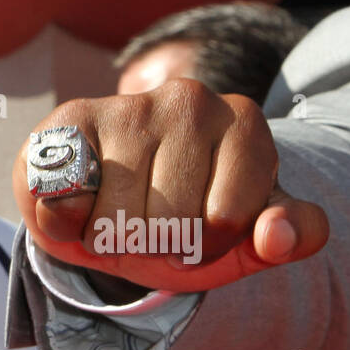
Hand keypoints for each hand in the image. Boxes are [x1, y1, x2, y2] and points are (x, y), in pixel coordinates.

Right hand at [13, 78, 329, 291]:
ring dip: (107, 238)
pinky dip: (62, 224)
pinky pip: (64, 203)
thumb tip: (278, 236)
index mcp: (244, 124)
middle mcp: (190, 101)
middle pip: (168, 222)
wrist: (108, 202)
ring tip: (111, 213)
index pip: (223, 220)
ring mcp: (128, 107)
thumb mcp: (243, 238)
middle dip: (153, 244)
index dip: (203, 248)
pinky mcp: (70, 121)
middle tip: (147, 223)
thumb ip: (288, 237)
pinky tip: (76, 204)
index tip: (198, 230)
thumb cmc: (182, 219)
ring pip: (115, 221)